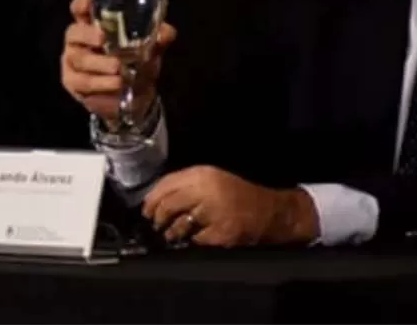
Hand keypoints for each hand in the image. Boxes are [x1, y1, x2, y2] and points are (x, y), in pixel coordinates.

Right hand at [60, 0, 174, 122]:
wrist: (136, 97)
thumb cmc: (138, 62)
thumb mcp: (151, 49)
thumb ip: (159, 39)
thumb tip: (167, 32)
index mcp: (94, 24)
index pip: (80, 8)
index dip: (82, 4)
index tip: (90, 3)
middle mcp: (78, 40)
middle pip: (73, 32)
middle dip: (87, 35)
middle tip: (103, 39)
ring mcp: (72, 61)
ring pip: (79, 60)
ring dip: (99, 66)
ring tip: (120, 73)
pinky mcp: (73, 83)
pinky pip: (82, 84)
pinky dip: (100, 87)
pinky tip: (115, 88)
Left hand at [143, 165, 317, 247]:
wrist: (270, 212)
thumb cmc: (239, 195)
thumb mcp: (212, 180)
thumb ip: (185, 185)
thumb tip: (155, 198)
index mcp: (203, 174)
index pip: (166, 184)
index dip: (152, 198)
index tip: (146, 208)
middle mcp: (207, 191)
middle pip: (167, 205)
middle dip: (157, 217)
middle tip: (156, 223)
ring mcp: (214, 213)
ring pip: (178, 225)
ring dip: (171, 232)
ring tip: (172, 234)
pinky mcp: (221, 234)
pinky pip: (194, 240)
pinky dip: (191, 242)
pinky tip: (195, 239)